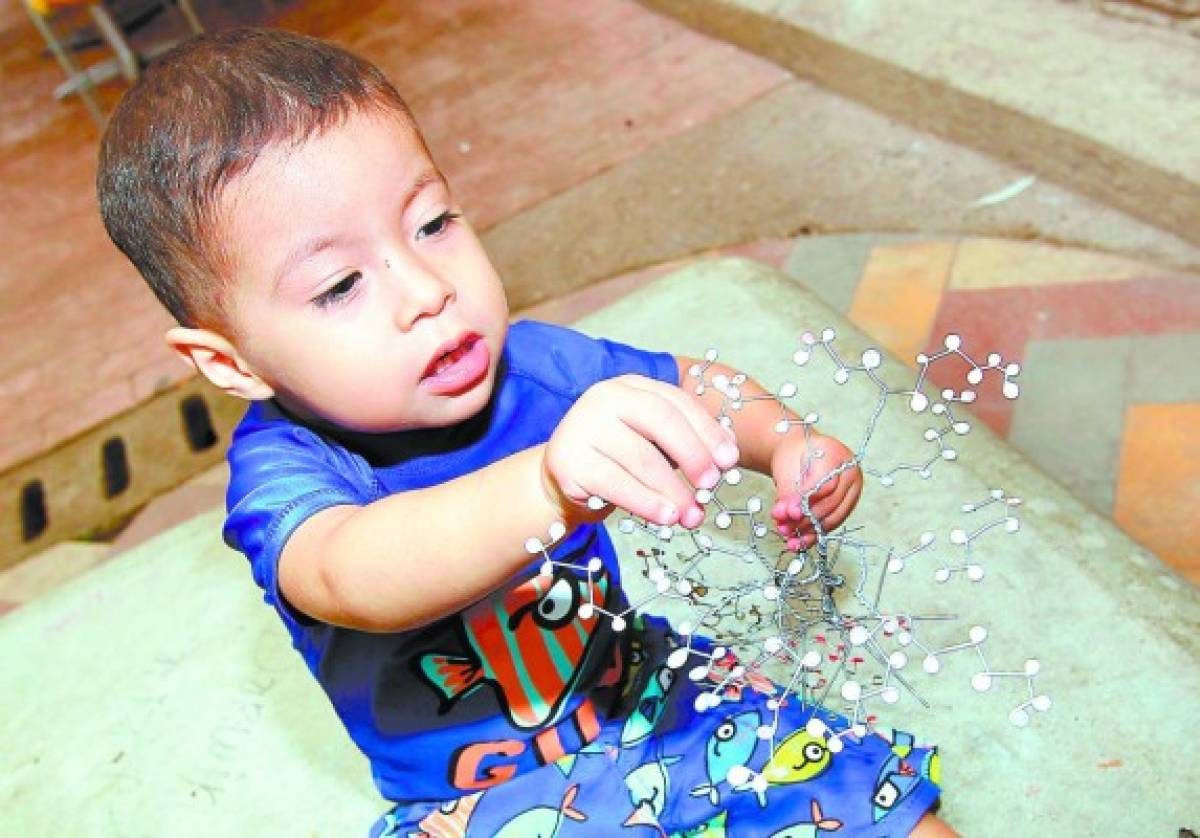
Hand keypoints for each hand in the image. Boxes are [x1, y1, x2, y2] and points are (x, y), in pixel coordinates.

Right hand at [541, 375, 739, 529]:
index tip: (730, 460)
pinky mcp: (568, 460)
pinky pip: (615, 483)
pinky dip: (645, 503)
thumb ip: (684, 442)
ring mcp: (583, 426)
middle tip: (712, 485)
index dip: (707, 430)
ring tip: (692, 514)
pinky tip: (665, 517)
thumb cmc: (618, 458)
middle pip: (660, 420)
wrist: (564, 476)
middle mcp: (604, 397)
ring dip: (672, 489)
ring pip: (640, 458)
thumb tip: (726, 457)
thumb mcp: (652, 441)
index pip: (676, 402)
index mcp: (631, 386)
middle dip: (693, 454)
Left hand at [770, 431, 861, 550]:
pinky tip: (797, 542)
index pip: (826, 485)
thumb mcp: (785, 469)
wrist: (798, 453)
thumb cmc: (793, 455)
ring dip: (808, 530)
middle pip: (831, 504)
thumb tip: (783, 515)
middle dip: (805, 520)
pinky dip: (813, 534)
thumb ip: (785, 493)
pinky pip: (831, 524)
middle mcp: (851, 474)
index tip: (788, 513)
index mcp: (837, 456)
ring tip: (787, 535)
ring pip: (833, 518)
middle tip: (784, 527)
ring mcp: (852, 491)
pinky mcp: (847, 506)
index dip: (806, 502)